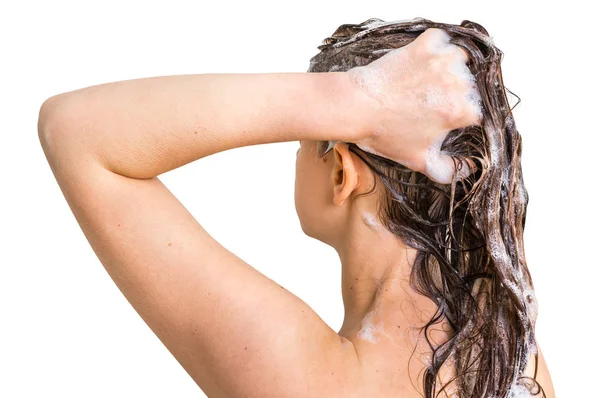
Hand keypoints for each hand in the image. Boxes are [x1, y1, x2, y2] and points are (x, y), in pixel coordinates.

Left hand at [346, 28, 482, 183]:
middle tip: (429, 100)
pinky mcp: (427, 44)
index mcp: (463, 111)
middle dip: (454, 92)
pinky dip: (434, 47)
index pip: (477, 111)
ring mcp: (444, 60)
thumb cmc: (384, 133)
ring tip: (424, 81)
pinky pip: (441, 40)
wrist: (356, 106)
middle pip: (470, 85)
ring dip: (447, 68)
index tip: (444, 115)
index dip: (461, 115)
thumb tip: (470, 169)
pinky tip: (418, 63)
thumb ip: (450, 170)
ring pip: (460, 61)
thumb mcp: (419, 160)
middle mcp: (460, 83)